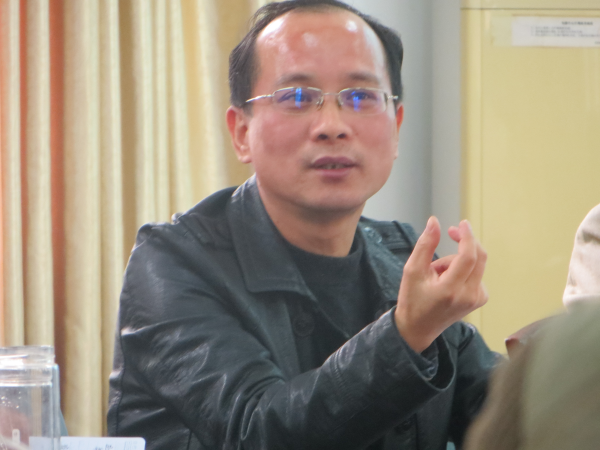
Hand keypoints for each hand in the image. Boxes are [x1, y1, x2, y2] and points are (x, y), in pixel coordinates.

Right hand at [394, 217, 487, 351]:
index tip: (461, 224)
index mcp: (450, 289)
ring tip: (438, 273)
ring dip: (458, 260)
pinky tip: (449, 280)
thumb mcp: (412, 270)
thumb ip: (424, 245)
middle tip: (449, 233)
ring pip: (475, 264)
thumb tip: (434, 221)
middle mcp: (469, 295)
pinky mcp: (480, 299)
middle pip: (479, 257)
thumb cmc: (412, 299)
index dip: (467, 237)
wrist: (418, 328)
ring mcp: (477, 299)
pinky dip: (463, 270)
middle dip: (465, 241)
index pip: (468, 257)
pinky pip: (476, 273)